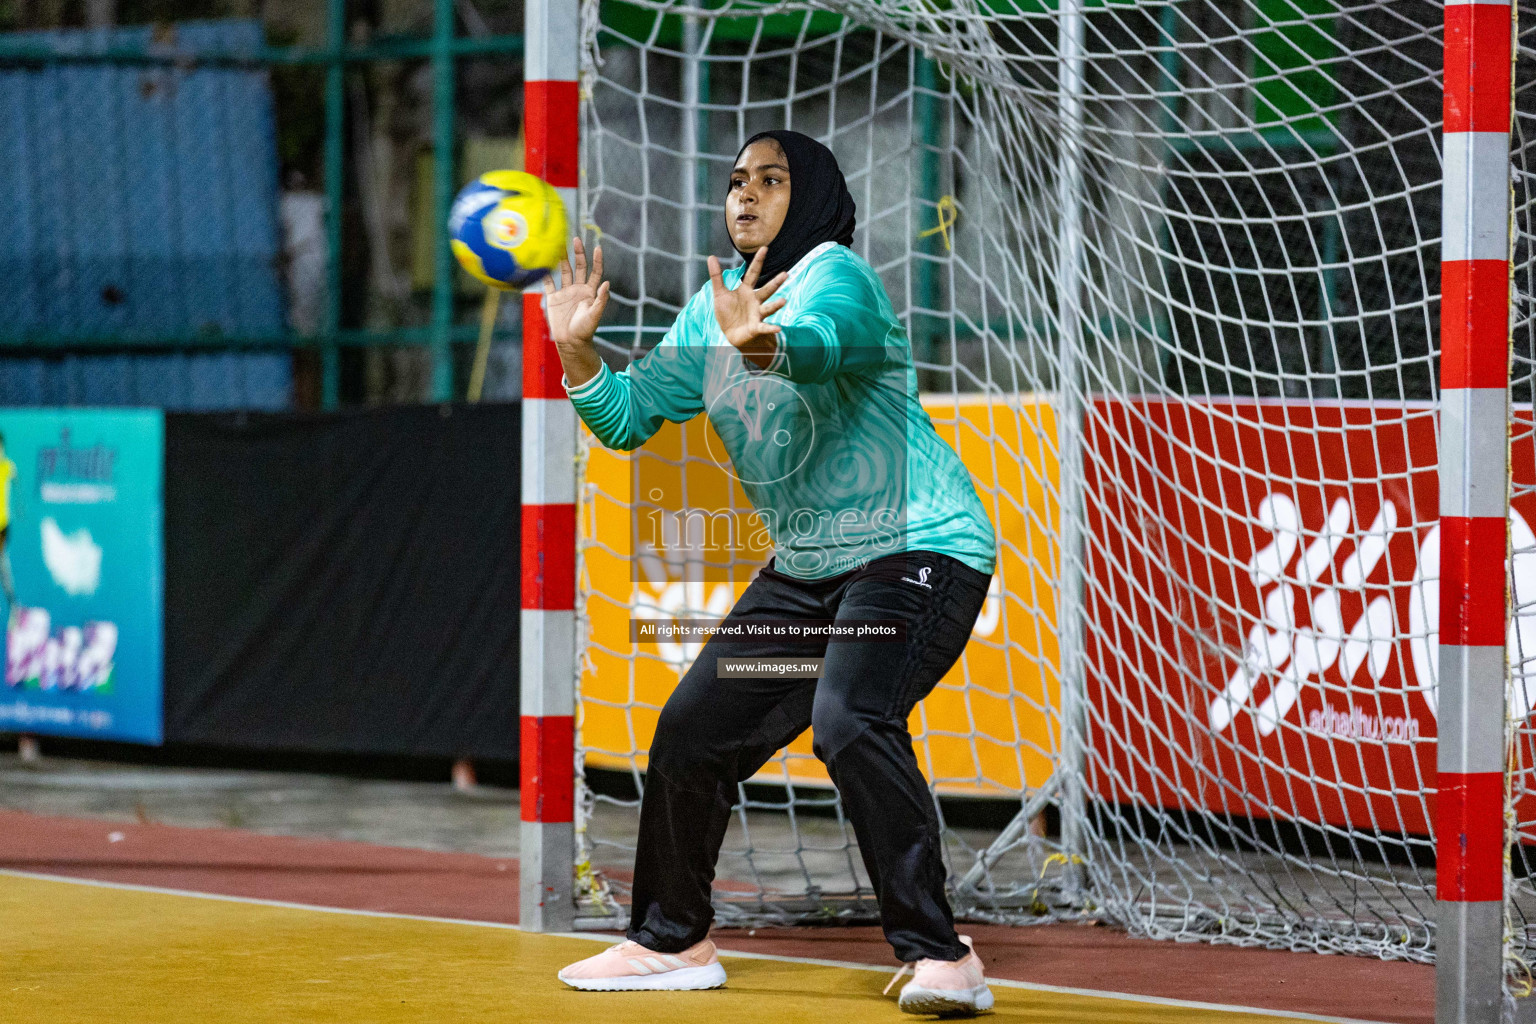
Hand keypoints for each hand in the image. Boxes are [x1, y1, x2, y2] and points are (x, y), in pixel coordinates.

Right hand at [544, 237, 608, 386]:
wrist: (570, 343)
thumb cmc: (585, 331)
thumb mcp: (595, 315)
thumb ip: (601, 300)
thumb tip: (607, 283)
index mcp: (590, 292)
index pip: (595, 272)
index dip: (597, 260)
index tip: (597, 247)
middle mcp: (578, 289)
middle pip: (579, 267)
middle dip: (578, 253)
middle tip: (576, 239)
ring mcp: (565, 292)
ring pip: (564, 271)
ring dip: (561, 259)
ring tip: (558, 245)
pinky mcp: (553, 299)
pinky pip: (548, 284)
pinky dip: (545, 274)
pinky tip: (542, 264)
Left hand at [708, 247, 788, 367]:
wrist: (731, 334)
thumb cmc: (728, 313)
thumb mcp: (720, 293)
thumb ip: (716, 276)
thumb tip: (711, 256)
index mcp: (746, 291)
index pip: (753, 273)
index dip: (758, 261)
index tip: (764, 248)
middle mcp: (755, 301)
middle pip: (766, 290)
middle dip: (776, 283)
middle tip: (786, 274)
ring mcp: (757, 314)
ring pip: (768, 308)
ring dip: (776, 305)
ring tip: (784, 301)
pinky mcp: (756, 327)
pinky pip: (764, 327)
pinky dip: (771, 328)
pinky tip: (778, 328)